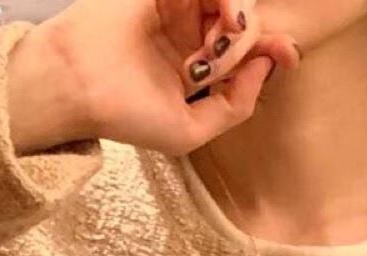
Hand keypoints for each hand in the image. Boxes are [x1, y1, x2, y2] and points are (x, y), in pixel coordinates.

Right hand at [37, 0, 302, 155]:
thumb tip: (266, 67)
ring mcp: (179, 5)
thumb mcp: (190, 131)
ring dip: (238, 23)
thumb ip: (234, 107)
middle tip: (216, 66)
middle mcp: (190, 33)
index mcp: (194, 68)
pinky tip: (222, 19)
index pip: (246, 51)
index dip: (273, 48)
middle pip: (246, 23)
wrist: (80, 86)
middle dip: (249, 42)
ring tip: (214, 48)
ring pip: (233, 1)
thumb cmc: (125, 115)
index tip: (287, 55)